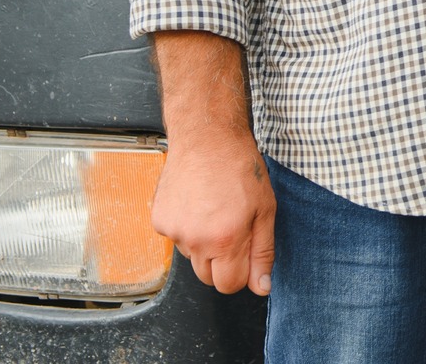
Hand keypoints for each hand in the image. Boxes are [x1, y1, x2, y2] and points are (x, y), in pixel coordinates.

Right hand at [149, 132, 276, 295]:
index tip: (246, 258)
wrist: (207, 138)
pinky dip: (187, 228)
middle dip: (223, 262)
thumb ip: (263, 252)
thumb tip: (261, 286)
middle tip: (233, 229)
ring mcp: (173, 232)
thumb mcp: (266, 209)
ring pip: (192, 257)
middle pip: (207, 277)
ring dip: (204, 244)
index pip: (228, 286)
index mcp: (225, 239)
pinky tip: (197, 203)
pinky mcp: (159, 221)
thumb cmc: (240, 168)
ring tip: (215, 210)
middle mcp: (195, 240)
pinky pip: (176, 239)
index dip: (241, 275)